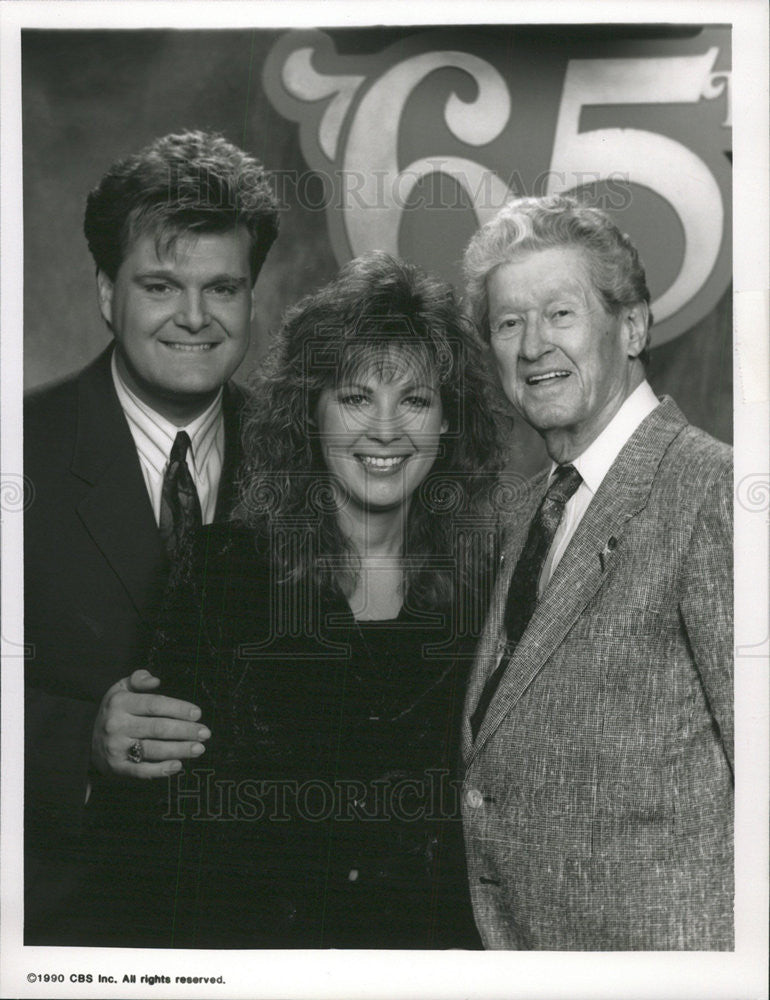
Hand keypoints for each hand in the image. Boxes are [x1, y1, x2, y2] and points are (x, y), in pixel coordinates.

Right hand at [91, 669, 210, 778]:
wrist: (83, 739)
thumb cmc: (113, 711)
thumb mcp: (120, 688)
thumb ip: (139, 679)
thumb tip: (156, 680)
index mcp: (120, 703)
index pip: (155, 704)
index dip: (179, 709)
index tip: (197, 713)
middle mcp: (117, 725)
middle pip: (158, 728)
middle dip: (185, 731)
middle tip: (205, 733)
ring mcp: (116, 747)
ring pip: (154, 749)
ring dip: (180, 750)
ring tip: (199, 748)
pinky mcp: (117, 767)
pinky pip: (142, 771)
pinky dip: (161, 770)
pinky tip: (177, 765)